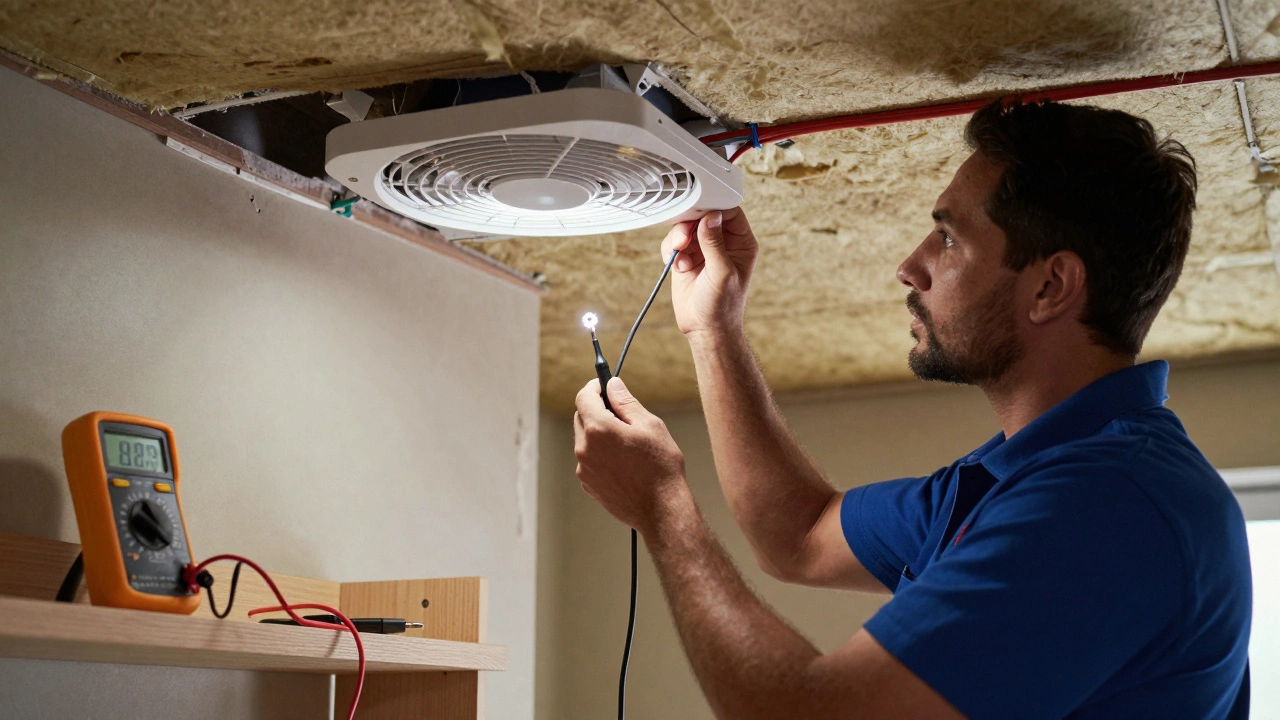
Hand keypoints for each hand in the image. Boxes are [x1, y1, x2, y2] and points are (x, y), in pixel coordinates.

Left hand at [574, 377, 686, 535]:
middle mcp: (585, 448)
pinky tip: (623, 461)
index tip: (604, 385)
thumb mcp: (649, 425)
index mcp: (599, 429)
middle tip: (621, 413)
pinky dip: (600, 453)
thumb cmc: (660, 467)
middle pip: (581, 417)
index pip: (583, 397)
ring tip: (627, 443)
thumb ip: (626, 402)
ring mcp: (584, 469)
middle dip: (597, 409)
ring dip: (599, 433)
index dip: (594, 387)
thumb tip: (613, 386)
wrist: (661, 510)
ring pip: (584, 439)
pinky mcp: (588, 484)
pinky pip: (589, 459)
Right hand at [659, 208, 757, 338]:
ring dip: (679, 238)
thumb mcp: (722, 273)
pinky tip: (678, 265)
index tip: (697, 213)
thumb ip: (715, 243)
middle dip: (690, 224)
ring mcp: (704, 249)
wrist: (705, 328)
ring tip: (679, 253)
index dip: (713, 209)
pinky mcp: (687, 257)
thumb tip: (711, 217)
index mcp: (741, 243)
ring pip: (686, 227)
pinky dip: (672, 250)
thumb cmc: (722, 306)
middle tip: (683, 237)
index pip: (730, 212)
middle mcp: (723, 243)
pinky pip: (674, 241)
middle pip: (704, 215)